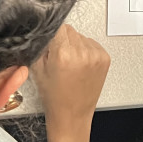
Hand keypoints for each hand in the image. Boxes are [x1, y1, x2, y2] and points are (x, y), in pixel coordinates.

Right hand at [31, 25, 109, 141]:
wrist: (72, 115)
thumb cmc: (54, 97)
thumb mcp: (37, 69)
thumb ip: (40, 46)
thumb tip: (44, 31)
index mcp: (63, 53)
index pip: (57, 26)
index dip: (52, 35)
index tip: (50, 44)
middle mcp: (82, 52)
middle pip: (69, 30)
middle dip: (62, 41)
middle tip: (59, 59)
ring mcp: (96, 55)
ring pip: (81, 37)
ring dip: (75, 45)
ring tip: (71, 65)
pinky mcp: (105, 58)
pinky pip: (91, 44)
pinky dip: (85, 51)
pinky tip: (80, 66)